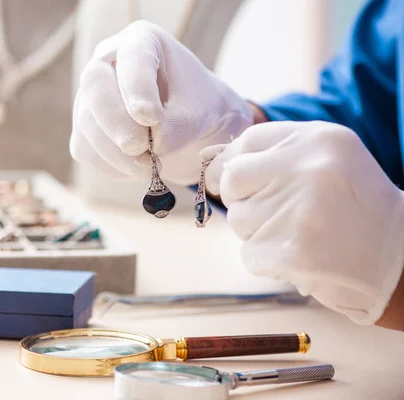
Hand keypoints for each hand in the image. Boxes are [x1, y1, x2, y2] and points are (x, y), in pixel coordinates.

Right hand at [70, 20, 252, 184]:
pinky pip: (86, 149)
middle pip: (95, 84)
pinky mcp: (86, 129)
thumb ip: (174, 127)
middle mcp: (109, 61)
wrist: (192, 129)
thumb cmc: (197, 109)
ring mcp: (91, 96)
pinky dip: (111, 166)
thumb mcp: (198, 114)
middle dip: (115, 121)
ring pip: (87, 123)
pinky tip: (137, 169)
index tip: (151, 117)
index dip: (137, 86)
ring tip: (150, 167)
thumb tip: (142, 147)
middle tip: (138, 147)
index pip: (131, 56)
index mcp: (142, 41)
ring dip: (117, 153)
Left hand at [203, 121, 403, 324]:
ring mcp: (299, 209)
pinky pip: (248, 255)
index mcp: (317, 139)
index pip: (245, 142)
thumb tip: (211, 159)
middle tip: (276, 212)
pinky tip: (299, 258)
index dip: (234, 165)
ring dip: (258, 233)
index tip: (238, 182)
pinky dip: (267, 262)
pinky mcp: (292, 250)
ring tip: (298, 234)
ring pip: (238, 219)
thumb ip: (274, 154)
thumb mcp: (327, 161)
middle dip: (243, 200)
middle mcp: (308, 167)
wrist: (401, 260)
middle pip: (232, 180)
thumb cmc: (355, 209)